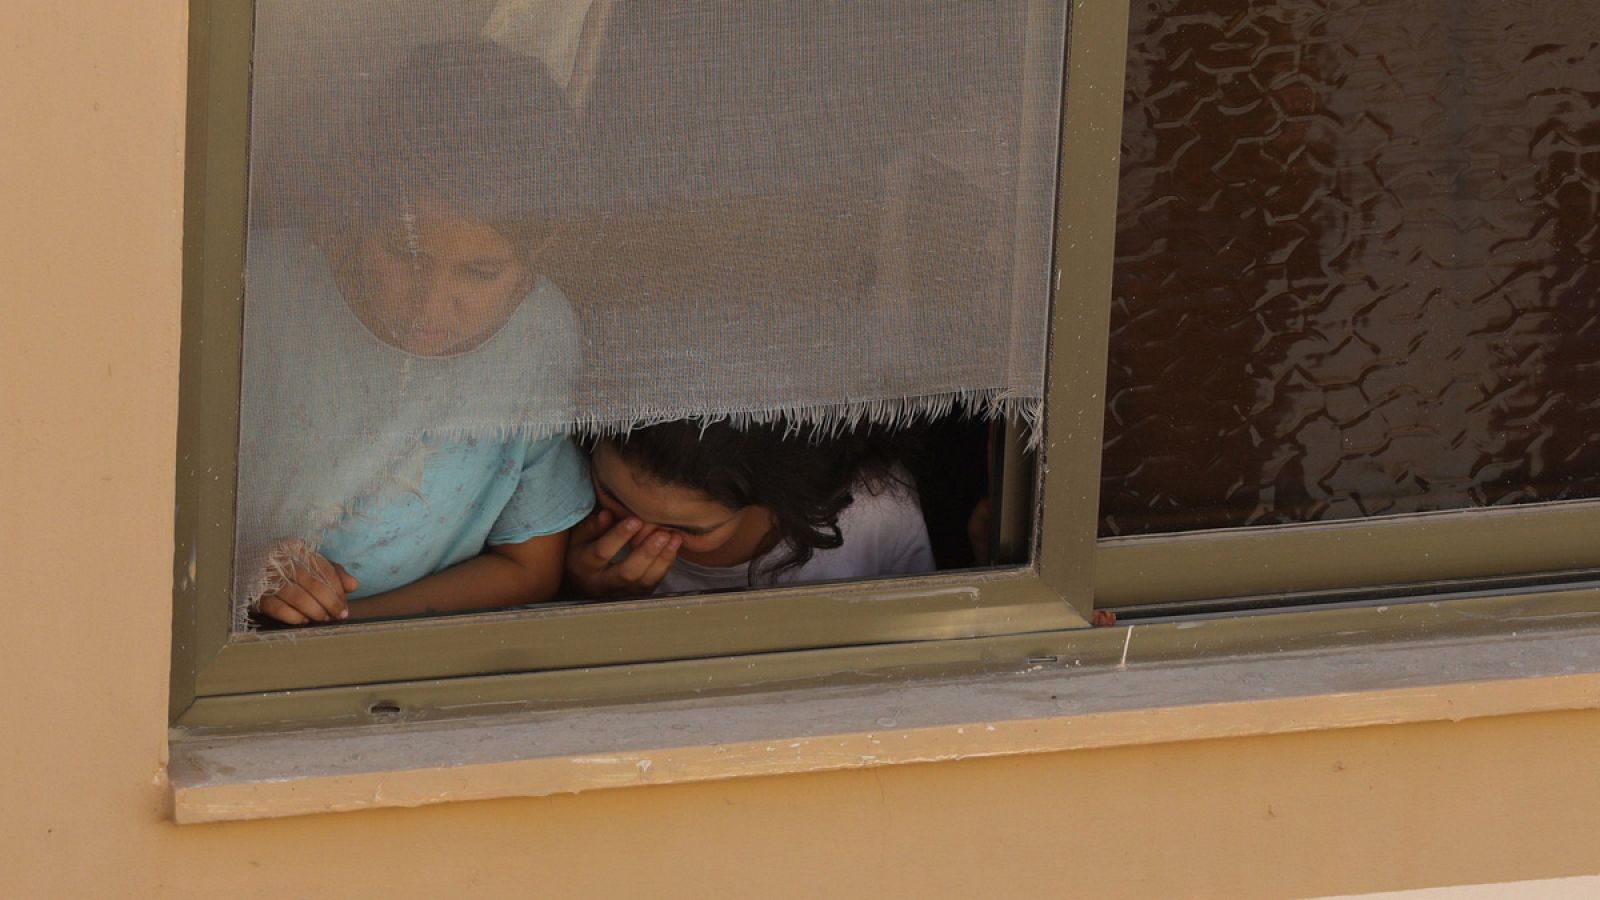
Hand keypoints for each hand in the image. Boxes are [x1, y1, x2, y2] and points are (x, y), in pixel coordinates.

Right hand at [255, 548, 358, 624]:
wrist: (249, 571)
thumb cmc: (288, 569)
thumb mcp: (312, 565)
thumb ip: (335, 574)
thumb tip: (353, 585)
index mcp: (297, 548)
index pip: (324, 569)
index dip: (337, 590)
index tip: (345, 606)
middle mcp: (280, 560)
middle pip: (313, 584)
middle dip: (329, 603)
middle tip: (338, 616)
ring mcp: (266, 577)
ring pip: (297, 597)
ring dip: (314, 611)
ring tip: (324, 619)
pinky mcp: (256, 595)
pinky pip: (278, 608)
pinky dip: (294, 616)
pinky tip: (304, 620)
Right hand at [564, 508, 680, 597]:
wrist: (583, 582)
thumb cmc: (582, 551)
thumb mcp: (578, 537)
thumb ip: (592, 526)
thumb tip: (608, 514)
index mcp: (583, 566)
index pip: (602, 552)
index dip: (618, 536)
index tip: (636, 519)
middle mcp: (602, 584)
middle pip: (627, 572)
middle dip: (646, 552)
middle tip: (662, 533)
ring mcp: (621, 593)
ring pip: (644, 581)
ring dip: (662, 559)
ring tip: (674, 537)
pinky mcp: (636, 595)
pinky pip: (654, 582)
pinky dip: (666, 564)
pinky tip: (675, 546)